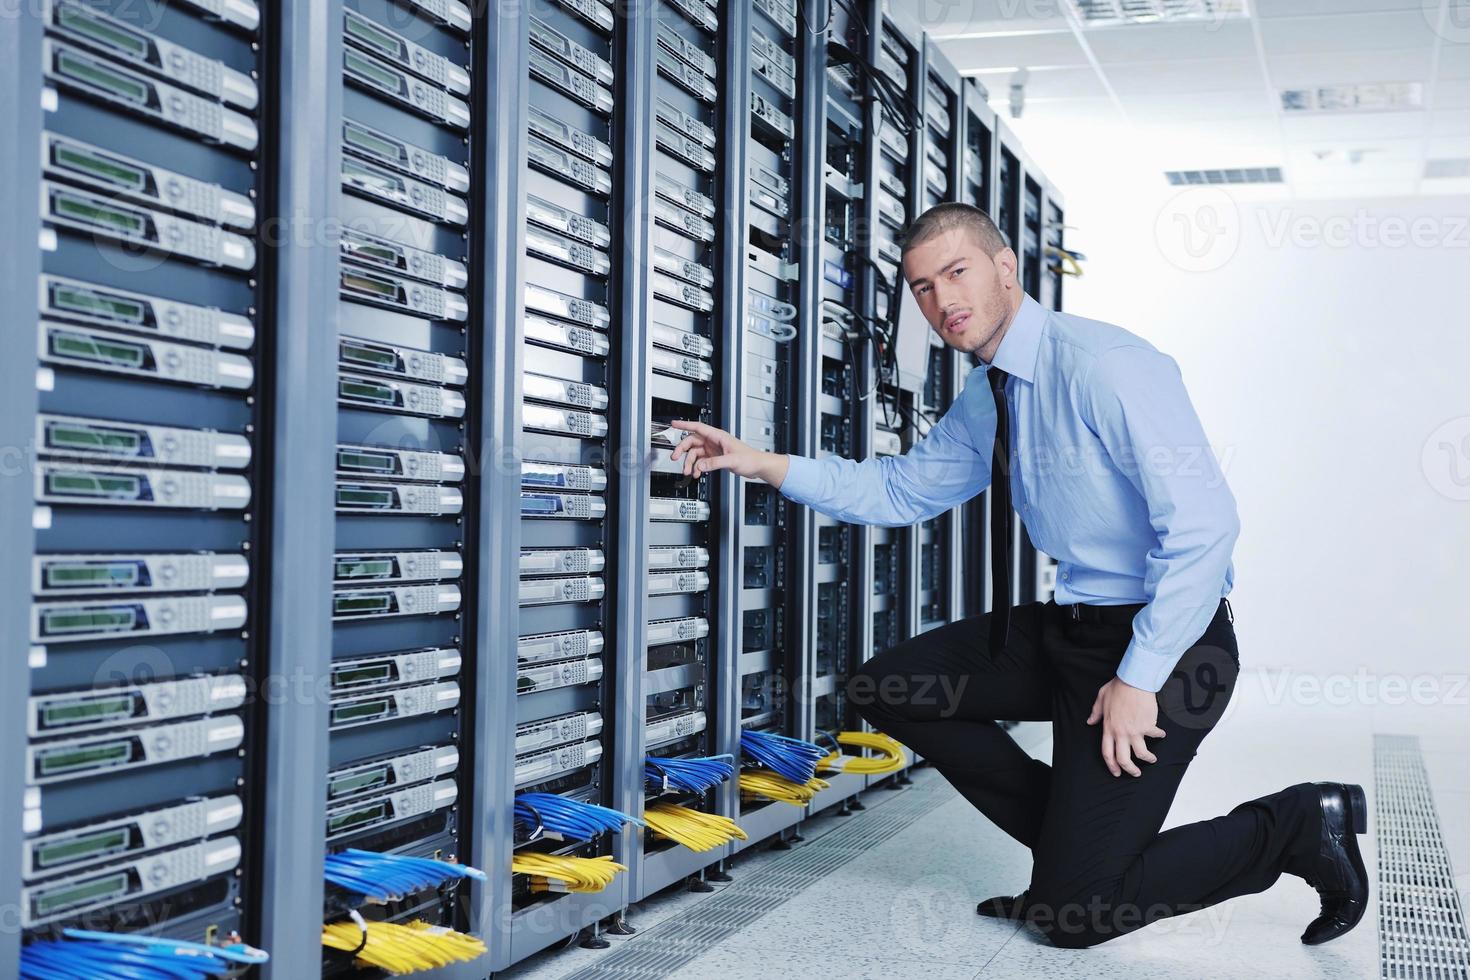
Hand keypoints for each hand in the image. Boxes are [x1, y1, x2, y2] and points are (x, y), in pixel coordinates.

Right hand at [667, 420, 789, 484]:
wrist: (757, 466)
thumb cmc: (750, 458)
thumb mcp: (732, 460)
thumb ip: (715, 463)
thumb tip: (700, 466)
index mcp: (718, 436)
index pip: (698, 427)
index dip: (684, 425)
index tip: (674, 423)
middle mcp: (714, 441)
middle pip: (692, 442)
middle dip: (682, 450)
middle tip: (675, 458)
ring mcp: (714, 450)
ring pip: (695, 453)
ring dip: (689, 463)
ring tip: (688, 471)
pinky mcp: (715, 458)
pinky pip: (701, 461)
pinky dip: (697, 467)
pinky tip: (697, 473)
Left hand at [1086, 676, 1164, 776]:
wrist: (1134, 681)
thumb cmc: (1118, 688)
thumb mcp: (1101, 699)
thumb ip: (1095, 712)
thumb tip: (1090, 721)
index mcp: (1108, 728)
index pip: (1107, 753)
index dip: (1112, 766)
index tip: (1117, 772)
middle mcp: (1121, 733)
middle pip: (1124, 759)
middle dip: (1130, 770)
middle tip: (1136, 773)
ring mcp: (1135, 731)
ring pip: (1142, 753)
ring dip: (1148, 758)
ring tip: (1152, 759)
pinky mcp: (1148, 726)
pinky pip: (1155, 735)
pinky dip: (1159, 736)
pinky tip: (1161, 734)